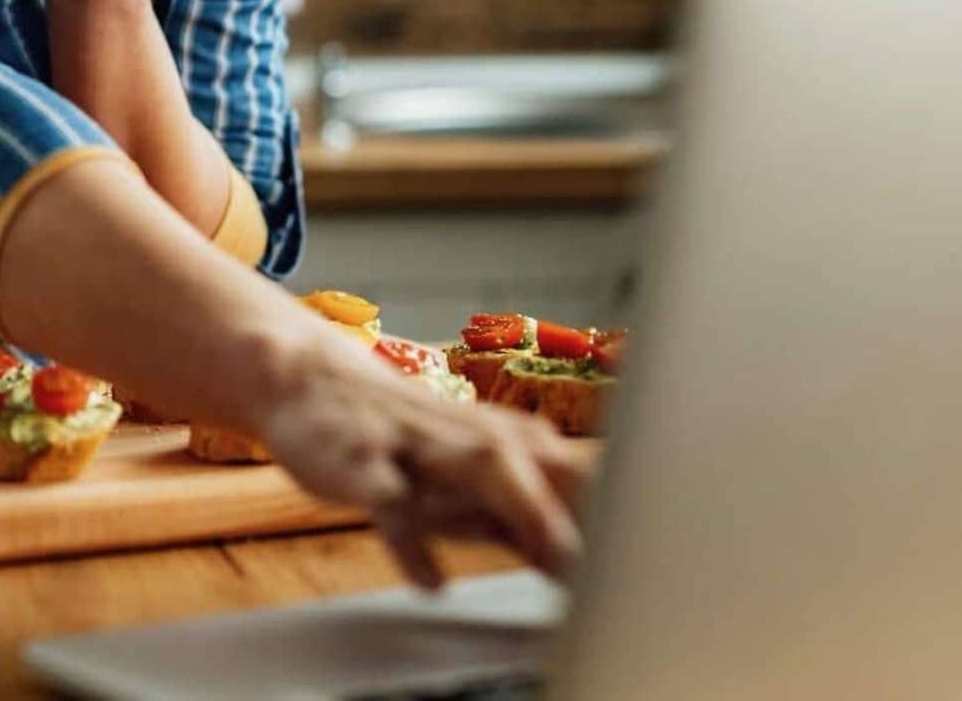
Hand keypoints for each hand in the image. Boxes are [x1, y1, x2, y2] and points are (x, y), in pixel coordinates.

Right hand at [259, 343, 595, 589]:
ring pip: (483, 468)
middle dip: (592, 512)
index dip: (627, 521)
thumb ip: (530, 518)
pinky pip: (391, 501)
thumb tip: (594, 563)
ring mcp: (420, 445)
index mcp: (511, 442)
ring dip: (526, 509)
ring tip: (555, 558)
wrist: (309, 381)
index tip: (652, 569)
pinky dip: (413, 542)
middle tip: (625, 569)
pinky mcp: (365, 461)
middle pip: (550, 469)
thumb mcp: (469, 480)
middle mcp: (475, 437)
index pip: (586, 479)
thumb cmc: (401, 441)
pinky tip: (432, 580)